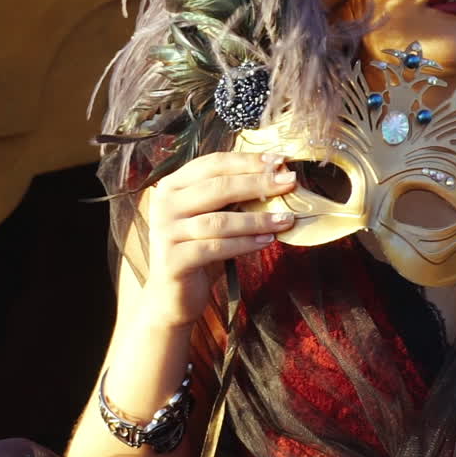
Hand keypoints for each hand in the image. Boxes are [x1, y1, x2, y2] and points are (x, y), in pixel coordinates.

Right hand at [139, 151, 296, 329]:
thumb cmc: (199, 250)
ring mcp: (165, 232)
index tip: (280, 160)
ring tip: (286, 218)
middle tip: (290, 182)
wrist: (172, 296)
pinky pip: (215, 248)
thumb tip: (276, 177)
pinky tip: (267, 241)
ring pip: (219, 220)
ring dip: (257, 218)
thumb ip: (231, 197)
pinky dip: (244, 244)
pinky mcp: (173, 260)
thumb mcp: (212, 217)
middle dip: (258, 183)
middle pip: (218, 187)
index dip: (247, 160)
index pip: (213, 164)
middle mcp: (164, 204)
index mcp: (173, 186)